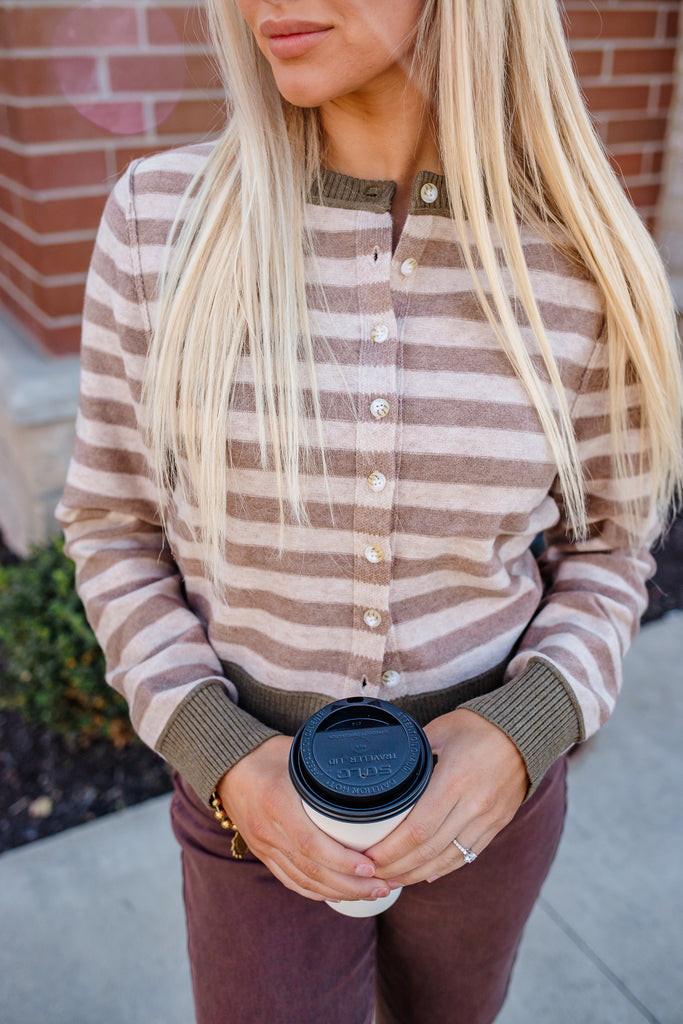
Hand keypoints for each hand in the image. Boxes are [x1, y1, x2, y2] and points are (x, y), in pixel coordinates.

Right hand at [216, 735, 390, 902]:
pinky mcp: (262, 853)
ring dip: (338, 892)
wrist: (226, 767)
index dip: (341, 861)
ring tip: (371, 893)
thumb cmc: (265, 755)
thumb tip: (365, 768)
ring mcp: (263, 845)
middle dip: (350, 884)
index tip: (370, 867)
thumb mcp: (296, 752)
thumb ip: (326, 763)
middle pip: (311, 869)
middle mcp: (268, 830)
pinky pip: (290, 880)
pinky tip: (338, 896)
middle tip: (383, 886)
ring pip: (302, 880)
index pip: (310, 843)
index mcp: (276, 802)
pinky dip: (316, 892)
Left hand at [364, 709, 527, 886]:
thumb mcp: (441, 729)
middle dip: (397, 867)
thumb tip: (387, 760)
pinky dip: (443, 868)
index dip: (391, 850)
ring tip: (392, 880)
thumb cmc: (480, 727)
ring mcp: (488, 819)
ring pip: (448, 858)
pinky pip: (467, 854)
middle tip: (372, 873)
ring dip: (416, 874)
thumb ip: (416, 751)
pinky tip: (423, 874)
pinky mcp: (497, 825)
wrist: (526, 732)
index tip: (369, 856)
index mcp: (454, 780)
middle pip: (429, 850)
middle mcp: (473, 805)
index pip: (418, 829)